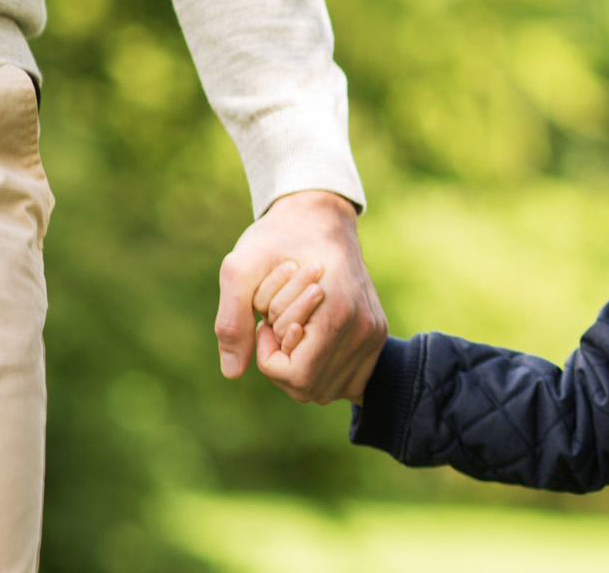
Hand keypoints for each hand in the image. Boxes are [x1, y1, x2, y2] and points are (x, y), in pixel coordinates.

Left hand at [216, 190, 386, 403]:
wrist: (320, 219)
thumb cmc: (277, 240)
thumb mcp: (239, 269)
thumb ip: (231, 322)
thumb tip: (232, 373)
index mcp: (338, 313)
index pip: (298, 376)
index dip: (268, 358)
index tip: (262, 324)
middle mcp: (364, 328)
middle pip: (311, 389)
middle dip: (282, 363)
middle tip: (276, 325)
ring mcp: (374, 333)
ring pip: (328, 390)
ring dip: (301, 367)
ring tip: (295, 328)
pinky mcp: (376, 335)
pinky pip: (347, 382)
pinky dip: (321, 371)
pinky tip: (308, 341)